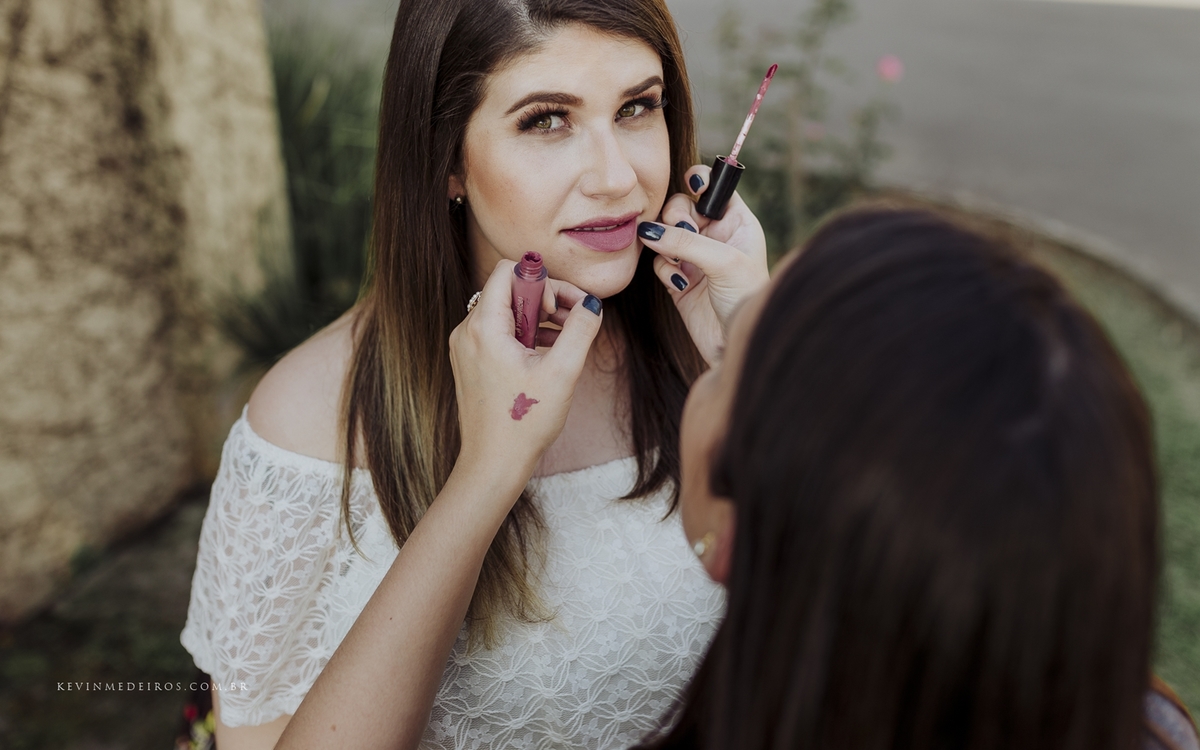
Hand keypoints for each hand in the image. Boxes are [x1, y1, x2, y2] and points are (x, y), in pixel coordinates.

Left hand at [448, 259, 603, 487]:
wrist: (492, 464)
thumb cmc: (523, 423)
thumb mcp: (562, 372)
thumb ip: (581, 330)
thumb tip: (592, 305)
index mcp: (484, 326)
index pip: (509, 270)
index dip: (543, 280)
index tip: (562, 309)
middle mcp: (468, 331)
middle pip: (508, 289)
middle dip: (546, 298)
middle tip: (574, 321)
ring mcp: (466, 347)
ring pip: (506, 311)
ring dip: (538, 317)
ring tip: (566, 339)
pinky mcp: (471, 362)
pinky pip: (499, 332)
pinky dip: (525, 334)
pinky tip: (548, 354)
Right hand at [637, 164, 769, 364]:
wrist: (736, 345)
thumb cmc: (745, 300)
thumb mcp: (723, 262)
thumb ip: (686, 242)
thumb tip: (647, 230)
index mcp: (738, 224)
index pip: (716, 189)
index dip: (702, 181)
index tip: (692, 183)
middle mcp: (716, 237)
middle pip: (683, 207)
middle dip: (677, 216)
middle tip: (683, 231)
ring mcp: (696, 258)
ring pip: (666, 233)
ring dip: (667, 243)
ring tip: (679, 261)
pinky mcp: (678, 280)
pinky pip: (660, 262)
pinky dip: (664, 268)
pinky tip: (679, 283)